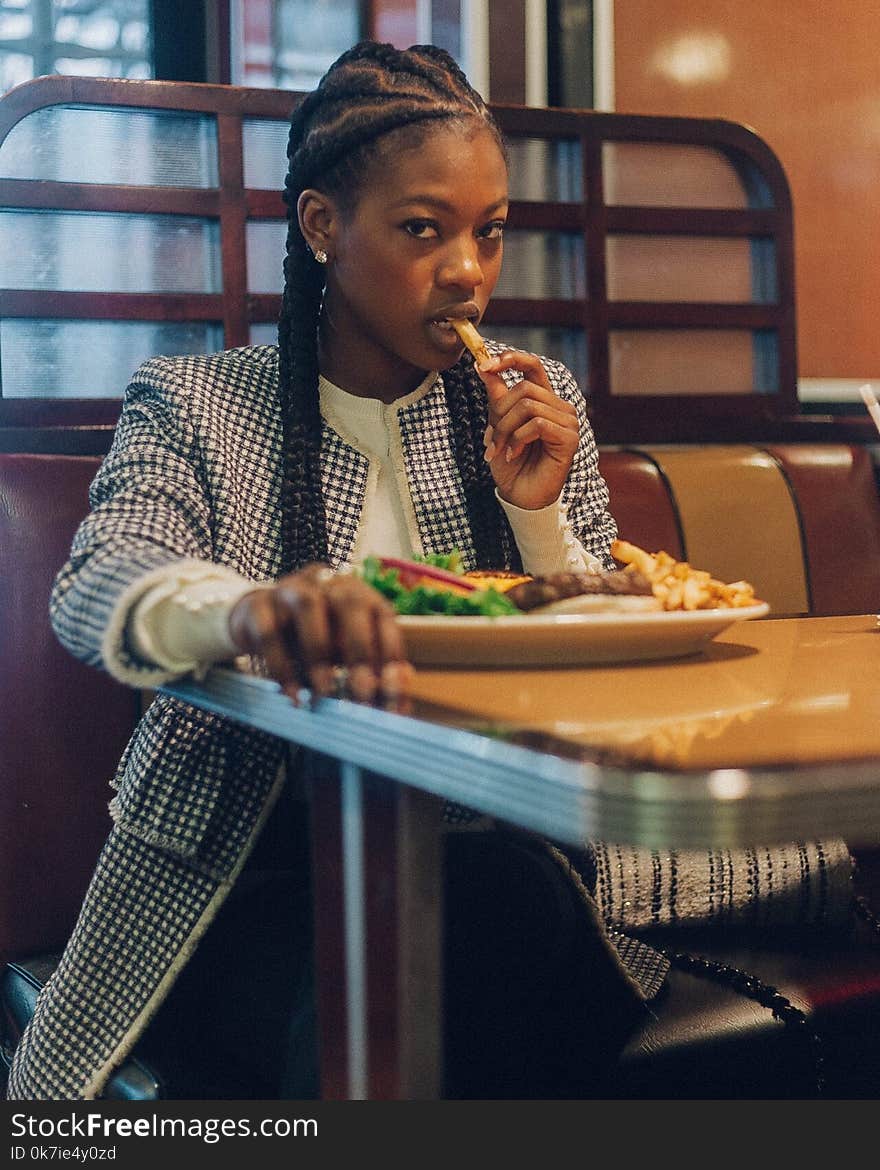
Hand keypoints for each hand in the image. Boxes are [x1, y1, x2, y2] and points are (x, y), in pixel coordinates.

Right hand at [227, 563, 412, 703]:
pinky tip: (292, 694)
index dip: (390, 651)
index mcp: (356, 592)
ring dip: (319, 653)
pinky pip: (270, 630)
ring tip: (323, 692)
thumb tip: (400, 695)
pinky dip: (282, 666)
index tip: (391, 689)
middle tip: (361, 693)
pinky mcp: (257, 603)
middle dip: (359, 650)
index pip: (382, 615)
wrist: (254, 622)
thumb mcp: (343, 653)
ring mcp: (290, 588)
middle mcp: (325, 582)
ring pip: (308, 607)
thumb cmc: (311, 639)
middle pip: (349, 601)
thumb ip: (371, 670)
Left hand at [477, 350, 578, 509]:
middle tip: (490, 439)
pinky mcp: (570, 438)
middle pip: (524, 388)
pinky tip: (513, 454)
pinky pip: (538, 424)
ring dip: (505, 429)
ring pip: (528, 406)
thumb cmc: (511, 462)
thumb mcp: (497, 425)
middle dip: (499, 413)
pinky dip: (518, 439)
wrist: (519, 495)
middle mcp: (559, 406)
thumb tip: (483, 367)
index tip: (484, 365)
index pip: (532, 365)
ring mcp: (568, 421)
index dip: (510, 359)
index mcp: (543, 399)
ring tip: (500, 449)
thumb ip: (496, 397)